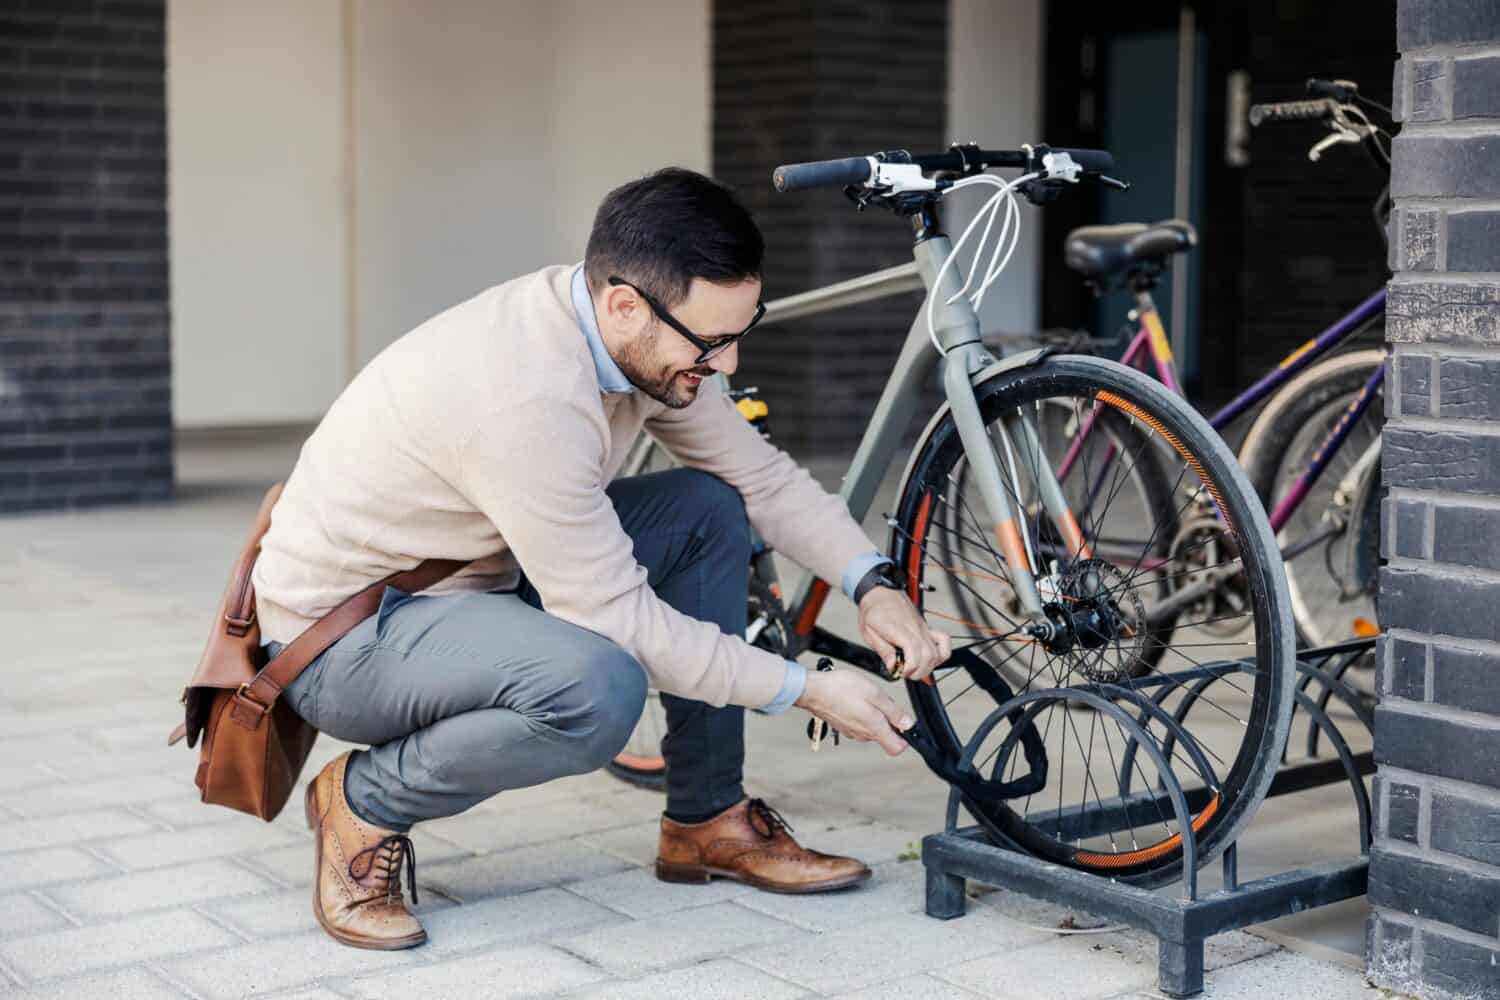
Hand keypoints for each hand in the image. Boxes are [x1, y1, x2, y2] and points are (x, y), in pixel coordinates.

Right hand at [794, 667, 914, 755]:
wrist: (813, 690)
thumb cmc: (841, 689)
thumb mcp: (875, 694)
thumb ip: (893, 711)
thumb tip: (908, 724)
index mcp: (874, 729)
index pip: (897, 748)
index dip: (905, 738)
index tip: (904, 724)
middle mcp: (863, 735)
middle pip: (885, 735)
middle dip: (888, 719)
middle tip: (880, 700)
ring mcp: (851, 732)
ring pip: (871, 728)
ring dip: (874, 714)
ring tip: (865, 696)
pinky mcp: (843, 726)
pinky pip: (859, 723)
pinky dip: (861, 713)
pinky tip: (854, 698)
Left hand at [857, 586, 951, 681]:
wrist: (880, 592)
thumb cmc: (873, 610)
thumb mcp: (868, 632)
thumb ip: (882, 650)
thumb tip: (892, 666)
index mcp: (899, 629)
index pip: (914, 653)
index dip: (910, 668)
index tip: (900, 672)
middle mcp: (915, 629)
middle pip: (929, 656)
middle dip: (919, 672)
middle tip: (905, 673)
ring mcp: (923, 628)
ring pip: (937, 652)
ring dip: (928, 667)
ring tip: (915, 669)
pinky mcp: (927, 628)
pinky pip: (944, 640)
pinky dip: (942, 653)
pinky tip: (930, 659)